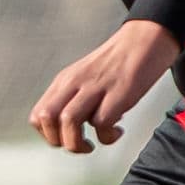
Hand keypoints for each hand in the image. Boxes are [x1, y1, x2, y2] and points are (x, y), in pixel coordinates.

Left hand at [30, 19, 179, 154]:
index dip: (48, 135)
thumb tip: (72, 130)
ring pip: (68, 121)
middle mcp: (75, 82)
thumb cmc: (119, 62)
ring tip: (94, 144)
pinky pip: (102, 124)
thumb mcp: (86, 77)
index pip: (38, 115)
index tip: (66, 139)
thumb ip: (74, 99)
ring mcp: (96, 87)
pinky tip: (117, 131)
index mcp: (65, 80)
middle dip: (58, 141)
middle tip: (77, 145)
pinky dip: (107, 137)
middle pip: (47, 118)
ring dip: (78, 144)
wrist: (146, 38)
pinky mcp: (118, 94)